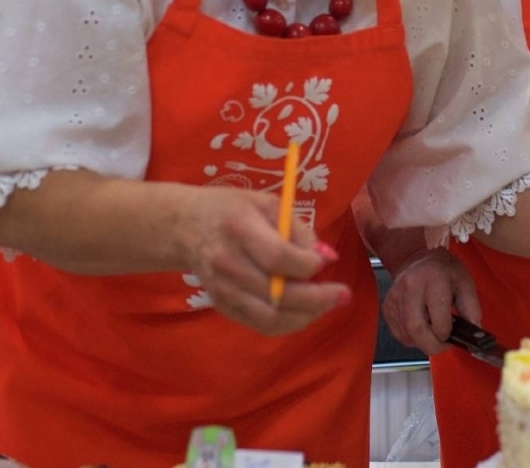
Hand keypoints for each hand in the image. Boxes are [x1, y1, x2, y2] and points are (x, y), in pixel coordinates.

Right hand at [176, 187, 349, 335]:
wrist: (186, 226)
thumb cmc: (232, 208)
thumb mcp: (267, 203)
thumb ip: (298, 229)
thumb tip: (327, 257)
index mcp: (239, 228)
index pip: (277, 257)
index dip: (307, 265)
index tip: (326, 261)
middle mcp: (228, 263)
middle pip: (278, 294)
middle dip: (318, 298)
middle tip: (343, 294)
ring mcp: (223, 290)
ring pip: (272, 318)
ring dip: (307, 315)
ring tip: (329, 304)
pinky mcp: (222, 306)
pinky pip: (262, 325)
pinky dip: (289, 323)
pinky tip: (307, 311)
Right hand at [381, 248, 478, 355]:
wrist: (416, 259)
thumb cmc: (444, 272)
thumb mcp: (465, 283)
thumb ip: (472, 309)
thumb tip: (474, 333)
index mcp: (434, 278)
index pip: (438, 319)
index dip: (447, 334)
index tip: (453, 335)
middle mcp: (410, 286)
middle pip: (417, 330)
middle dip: (433, 346)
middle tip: (443, 344)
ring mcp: (395, 297)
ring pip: (407, 335)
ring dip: (423, 342)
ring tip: (433, 332)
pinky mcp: (386, 307)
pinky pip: (399, 333)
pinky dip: (412, 338)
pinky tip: (421, 327)